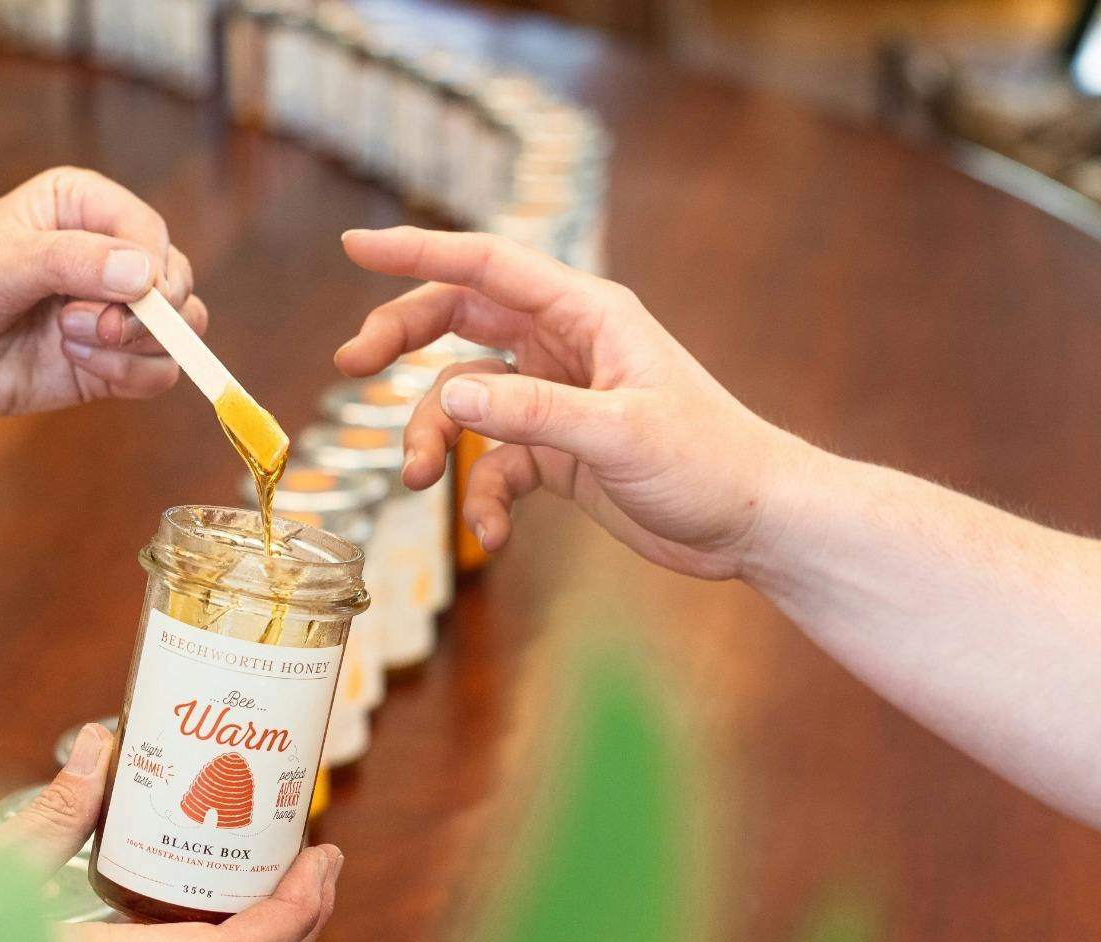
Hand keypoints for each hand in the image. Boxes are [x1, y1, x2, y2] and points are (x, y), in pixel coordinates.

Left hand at [0, 165, 207, 433]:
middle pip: (174, 280)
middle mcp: (101, 256)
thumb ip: (72, 262)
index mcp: (77, 207)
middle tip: (92, 324)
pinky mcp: (104, 365)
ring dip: (136, 345)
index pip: (148, 230)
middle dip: (146, 310)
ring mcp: (105, 314)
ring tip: (72, 344)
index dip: (151, 264)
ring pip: (177, 331)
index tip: (133, 293)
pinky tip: (78, 366)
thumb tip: (144, 275)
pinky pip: (156, 374)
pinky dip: (130, 376)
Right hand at [335, 227, 819, 580]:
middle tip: (350, 365)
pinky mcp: (558, 450)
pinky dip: (482, 496)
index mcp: (587, 314)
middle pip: (460, 322)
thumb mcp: (618, 434)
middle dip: (402, 340)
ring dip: (433, 438)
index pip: (487, 266)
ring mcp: (557, 399)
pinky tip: (493, 534)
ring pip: (465, 400)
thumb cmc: (710, 462)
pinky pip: (494, 462)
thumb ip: (531, 413)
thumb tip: (446, 400)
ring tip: (418, 481)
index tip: (354, 246)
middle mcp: (565, 346)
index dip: (418, 251)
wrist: (753, 522)